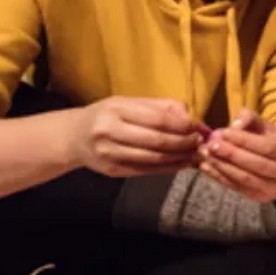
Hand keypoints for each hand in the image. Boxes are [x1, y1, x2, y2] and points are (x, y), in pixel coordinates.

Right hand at [69, 97, 200, 176]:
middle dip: (184, 143)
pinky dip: (168, 168)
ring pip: (153, 159)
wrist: (74, 137)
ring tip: (196, 154)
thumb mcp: (129, 102)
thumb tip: (191, 117)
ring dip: (179, 158)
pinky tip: (181, 164)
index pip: (158, 119)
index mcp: (115, 110)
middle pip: (157, 141)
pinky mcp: (112, 171)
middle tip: (201, 142)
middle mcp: (109, 132)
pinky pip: (146, 171)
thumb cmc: (108, 115)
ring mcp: (109, 154)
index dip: (183, 125)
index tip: (199, 127)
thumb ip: (160, 107)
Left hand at [199, 111, 275, 202]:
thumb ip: (251, 119)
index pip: (269, 147)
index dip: (245, 140)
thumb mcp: (267, 126)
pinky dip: (219, 177)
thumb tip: (235, 123)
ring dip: (222, 166)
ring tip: (205, 153)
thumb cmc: (274, 140)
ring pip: (246, 179)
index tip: (223, 132)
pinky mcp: (261, 198)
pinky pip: (237, 188)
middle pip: (258, 165)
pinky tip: (206, 166)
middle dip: (232, 154)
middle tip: (211, 144)